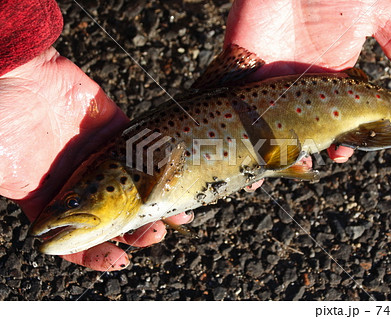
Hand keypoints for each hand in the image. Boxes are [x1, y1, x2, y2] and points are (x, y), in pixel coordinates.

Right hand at [0, 47, 192, 270]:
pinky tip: (178, 178)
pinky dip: (162, 165)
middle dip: (136, 230)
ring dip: (157, 203)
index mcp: (50, 198)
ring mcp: (100, 154)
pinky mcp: (116, 128)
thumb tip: (34, 237)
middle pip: (115, 215)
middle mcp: (79, 180)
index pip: (77, 238)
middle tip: (154, 235)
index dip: (97, 254)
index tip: (119, 260)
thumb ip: (18, 197)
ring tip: (179, 216)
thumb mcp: (1, 172)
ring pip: (136, 186)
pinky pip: (144, 150)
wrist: (13, 72)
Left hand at [225, 0, 390, 183]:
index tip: (340, 156)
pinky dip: (236, 123)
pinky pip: (236, 100)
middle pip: (299, 127)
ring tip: (268, 168)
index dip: (339, 140)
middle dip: (301, 150)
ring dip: (267, 146)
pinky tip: (240, 145)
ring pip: (267, 122)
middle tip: (304, 165)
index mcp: (330, 75)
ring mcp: (270, 75)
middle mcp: (299, 82)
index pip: (336, 118)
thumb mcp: (374, 12)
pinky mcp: (243, 64)